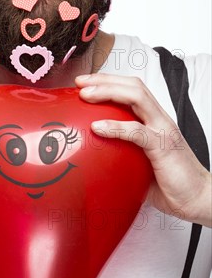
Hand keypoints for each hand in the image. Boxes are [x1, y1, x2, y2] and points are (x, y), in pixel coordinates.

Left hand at [75, 73, 211, 226]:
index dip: (108, 80)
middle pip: (132, 86)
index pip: (132, 88)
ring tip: (85, 95)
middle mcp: (159, 119)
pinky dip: (115, 126)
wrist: (197, 198)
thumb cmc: (169, 181)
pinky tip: (97, 127)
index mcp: (154, 119)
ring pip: (136, 97)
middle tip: (80, 82)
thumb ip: (120, 151)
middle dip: (104, 79)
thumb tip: (91, 153)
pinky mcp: (163, 146)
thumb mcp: (138, 161)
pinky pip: (137, 131)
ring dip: (108, 91)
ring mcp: (163, 129)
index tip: (83, 83)